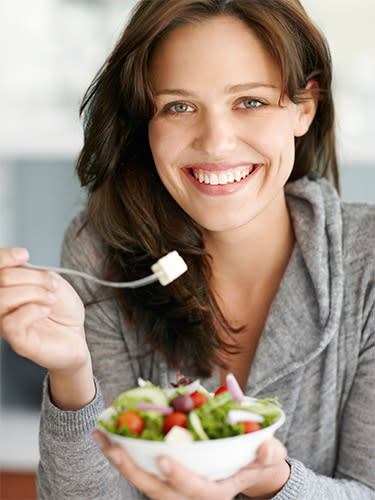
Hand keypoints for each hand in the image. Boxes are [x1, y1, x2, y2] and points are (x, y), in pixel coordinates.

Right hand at [0, 246, 86, 371]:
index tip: (24, 255)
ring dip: (34, 293)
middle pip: (2, 279)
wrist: (77, 333)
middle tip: (53, 286)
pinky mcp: (16, 341)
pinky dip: (33, 310)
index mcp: (8, 287)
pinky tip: (46, 310)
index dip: (4, 257)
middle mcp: (1, 305)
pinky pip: (10, 322)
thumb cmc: (62, 308)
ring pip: (2, 299)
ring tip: (51, 299)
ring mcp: (5, 323)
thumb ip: (30, 272)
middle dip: (34, 278)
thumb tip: (15, 265)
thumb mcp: (49, 281)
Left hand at [92, 430, 289, 499]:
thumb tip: (265, 446)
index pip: (194, 489)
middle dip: (134, 470)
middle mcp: (189, 495)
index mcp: (214, 491)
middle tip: (114, 447)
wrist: (241, 468)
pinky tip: (109, 435)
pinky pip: (140, 468)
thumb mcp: (267, 456)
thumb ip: (267, 454)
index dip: (180, 476)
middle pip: (157, 489)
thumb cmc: (253, 459)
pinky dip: (124, 454)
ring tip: (101, 438)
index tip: (165, 458)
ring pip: (143, 480)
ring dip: (121, 460)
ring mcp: (174, 488)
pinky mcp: (164, 476)